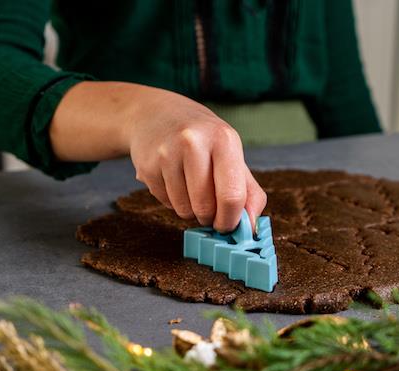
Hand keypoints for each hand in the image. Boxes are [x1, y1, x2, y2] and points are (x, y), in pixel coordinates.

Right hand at [50, 82, 266, 231]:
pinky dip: (172, 201)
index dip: (231, 220)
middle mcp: (194, 142)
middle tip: (209, 206)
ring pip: (184, 210)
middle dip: (209, 217)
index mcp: (223, 140)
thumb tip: (251, 228)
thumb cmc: (202, 139)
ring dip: (190, 210)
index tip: (228, 225)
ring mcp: (167, 154)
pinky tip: (173, 180)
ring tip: (190, 187)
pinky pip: (166, 203)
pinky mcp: (147, 166)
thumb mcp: (231, 154)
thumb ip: (248, 191)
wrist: (156, 114)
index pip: (232, 195)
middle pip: (205, 207)